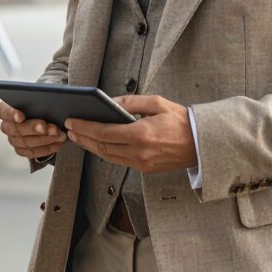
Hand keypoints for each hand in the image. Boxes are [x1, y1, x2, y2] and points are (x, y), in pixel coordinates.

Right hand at [0, 101, 65, 159]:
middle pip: (16, 129)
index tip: (21, 116)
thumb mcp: (38, 96)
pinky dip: (47, 148)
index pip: (3, 111)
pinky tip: (58, 143)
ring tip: (59, 135)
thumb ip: (37, 97)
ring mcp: (14, 139)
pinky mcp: (22, 150)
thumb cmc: (38, 103)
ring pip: (25, 142)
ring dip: (44, 139)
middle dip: (33, 128)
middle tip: (48, 127)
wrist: (45, 114)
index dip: (11, 114)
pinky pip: (32, 152)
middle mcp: (7, 126)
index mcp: (6, 109)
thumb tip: (46, 96)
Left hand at [64, 94, 196, 173]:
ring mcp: (141, 163)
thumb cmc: (181, 121)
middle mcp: (139, 152)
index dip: (85, 127)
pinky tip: (97, 144)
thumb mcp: (157, 103)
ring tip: (78, 136)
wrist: (202, 144)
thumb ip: (132, 103)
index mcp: (141, 134)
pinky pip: (118, 161)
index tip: (72, 122)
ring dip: (91, 146)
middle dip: (83, 137)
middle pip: (102, 146)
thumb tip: (110, 103)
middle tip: (69, 129)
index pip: (104, 132)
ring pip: (108, 156)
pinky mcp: (145, 169)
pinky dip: (104, 152)